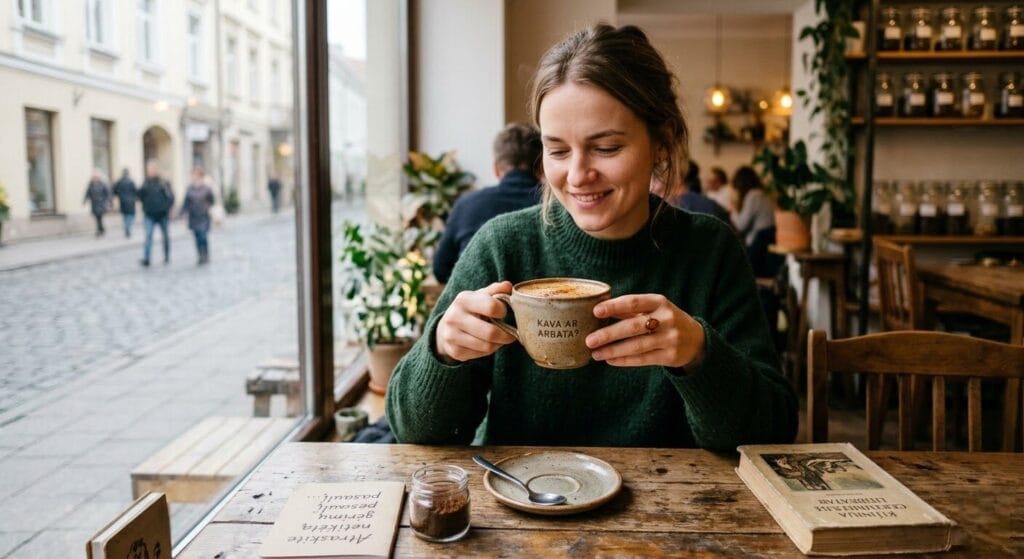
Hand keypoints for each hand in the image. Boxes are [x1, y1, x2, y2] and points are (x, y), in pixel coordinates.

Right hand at [436, 281, 516, 362]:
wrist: (445, 328)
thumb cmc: (470, 309)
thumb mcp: (480, 296)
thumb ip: (495, 290)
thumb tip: (508, 286)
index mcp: (463, 300)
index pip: (492, 307)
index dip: (503, 311)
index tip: (503, 312)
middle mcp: (454, 317)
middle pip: (491, 332)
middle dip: (507, 335)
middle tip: (512, 333)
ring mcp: (452, 336)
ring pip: (487, 346)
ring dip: (499, 343)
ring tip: (500, 338)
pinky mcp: (455, 351)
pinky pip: (481, 354)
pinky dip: (489, 350)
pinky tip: (487, 343)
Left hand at [585, 294, 705, 368]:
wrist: (697, 340)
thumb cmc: (666, 320)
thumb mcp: (654, 309)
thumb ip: (630, 310)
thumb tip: (599, 311)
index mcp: (659, 302)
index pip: (634, 302)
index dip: (614, 306)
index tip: (595, 311)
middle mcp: (666, 318)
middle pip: (632, 327)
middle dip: (608, 334)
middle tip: (589, 340)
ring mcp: (670, 338)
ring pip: (636, 346)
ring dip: (613, 351)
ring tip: (596, 354)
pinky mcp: (670, 355)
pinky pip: (643, 359)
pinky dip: (624, 360)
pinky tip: (610, 360)